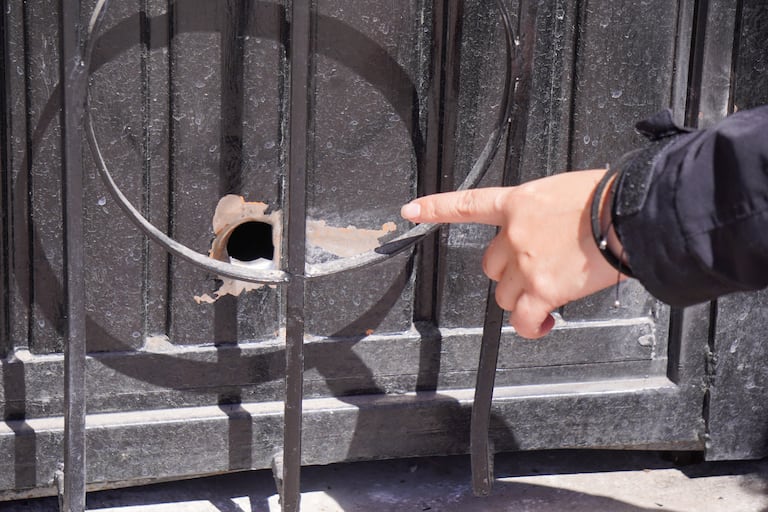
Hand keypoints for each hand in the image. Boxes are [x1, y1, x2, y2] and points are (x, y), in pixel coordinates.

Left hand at [400, 169, 625, 338]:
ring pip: (507, 295)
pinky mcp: (544, 289)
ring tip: (554, 290)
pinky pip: (525, 320)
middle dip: (511, 273)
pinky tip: (546, 324)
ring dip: (526, 298)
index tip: (412, 211)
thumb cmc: (608, 198)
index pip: (468, 204)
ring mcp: (526, 263)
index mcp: (518, 202)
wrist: (629, 212)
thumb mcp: (565, 191)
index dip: (435, 208)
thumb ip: (542, 213)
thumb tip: (548, 232)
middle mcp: (515, 233)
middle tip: (539, 270)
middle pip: (492, 266)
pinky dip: (534, 327)